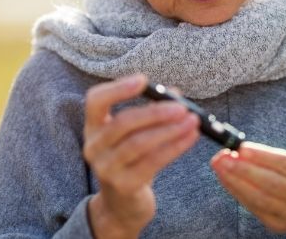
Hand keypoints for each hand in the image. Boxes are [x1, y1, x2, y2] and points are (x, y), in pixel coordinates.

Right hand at [83, 74, 199, 237]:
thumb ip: (151, 112)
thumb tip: (175, 94)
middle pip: (123, 123)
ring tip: (193, 121)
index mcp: (93, 127)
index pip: (95, 101)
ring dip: (170, 130)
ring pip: (139, 143)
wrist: (122, 205)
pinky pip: (152, 162)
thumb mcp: (135, 134)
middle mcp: (94, 147)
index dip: (118, 88)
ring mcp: (106, 168)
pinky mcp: (124, 185)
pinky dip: (175, 148)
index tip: (143, 80)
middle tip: (182, 107)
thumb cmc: (131, 161)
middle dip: (156, 112)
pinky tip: (190, 138)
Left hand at [210, 118, 285, 238]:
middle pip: (270, 183)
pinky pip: (253, 207)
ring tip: (219, 165)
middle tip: (223, 156)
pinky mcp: (277, 224)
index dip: (263, 156)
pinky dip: (237, 192)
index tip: (242, 147)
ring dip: (235, 181)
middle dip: (243, 169)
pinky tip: (225, 178)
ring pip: (258, 197)